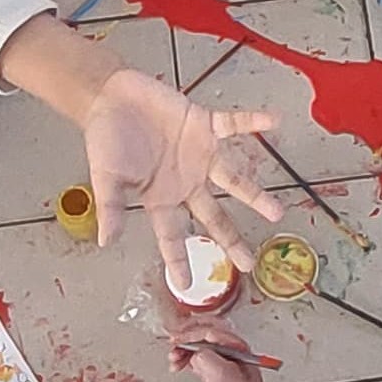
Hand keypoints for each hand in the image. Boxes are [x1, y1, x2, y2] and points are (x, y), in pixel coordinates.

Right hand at [80, 67, 282, 284]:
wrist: (110, 96)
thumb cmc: (105, 139)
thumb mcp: (106, 178)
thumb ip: (111, 208)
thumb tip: (106, 241)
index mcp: (161, 198)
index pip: (172, 236)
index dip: (178, 260)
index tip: (186, 284)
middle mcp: (186, 182)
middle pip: (214, 217)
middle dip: (231, 240)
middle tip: (249, 263)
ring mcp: (199, 154)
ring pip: (233, 179)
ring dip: (255, 194)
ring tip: (277, 212)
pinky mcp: (204, 125)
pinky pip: (234, 124)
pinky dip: (253, 122)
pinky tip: (274, 121)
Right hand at [169, 320, 280, 381]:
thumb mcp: (221, 372)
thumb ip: (206, 357)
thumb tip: (194, 353)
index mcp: (233, 344)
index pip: (207, 330)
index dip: (189, 335)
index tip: (177, 341)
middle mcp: (228, 348)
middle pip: (202, 332)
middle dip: (185, 336)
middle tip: (173, 342)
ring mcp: (221, 359)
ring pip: (197, 345)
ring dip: (183, 348)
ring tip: (174, 357)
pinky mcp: (215, 371)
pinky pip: (197, 357)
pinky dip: (185, 358)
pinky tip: (179, 364)